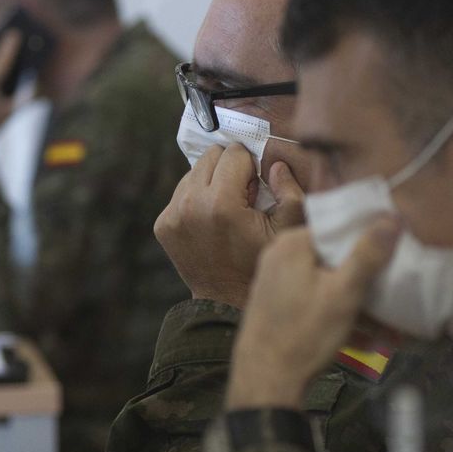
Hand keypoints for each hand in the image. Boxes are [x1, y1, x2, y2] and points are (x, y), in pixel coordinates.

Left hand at [154, 145, 307, 308]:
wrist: (226, 298)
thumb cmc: (260, 261)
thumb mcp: (288, 229)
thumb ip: (290, 190)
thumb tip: (275, 163)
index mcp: (221, 203)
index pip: (234, 153)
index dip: (251, 167)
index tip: (255, 190)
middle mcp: (190, 204)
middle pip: (211, 156)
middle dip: (229, 169)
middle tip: (241, 196)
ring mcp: (172, 214)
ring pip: (194, 171)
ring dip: (212, 181)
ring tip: (225, 208)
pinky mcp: (163, 223)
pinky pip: (181, 191)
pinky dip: (197, 197)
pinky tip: (210, 219)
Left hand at [226, 216, 400, 408]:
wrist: (265, 381)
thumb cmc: (305, 333)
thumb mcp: (344, 293)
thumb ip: (368, 254)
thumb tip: (391, 217)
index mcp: (292, 243)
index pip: (337, 228)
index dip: (368, 239)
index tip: (396, 253)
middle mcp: (278, 257)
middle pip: (333, 258)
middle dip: (368, 280)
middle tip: (398, 294)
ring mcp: (276, 284)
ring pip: (327, 285)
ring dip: (360, 306)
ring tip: (392, 329)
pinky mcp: (277, 308)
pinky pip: (316, 304)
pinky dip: (340, 318)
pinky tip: (368, 341)